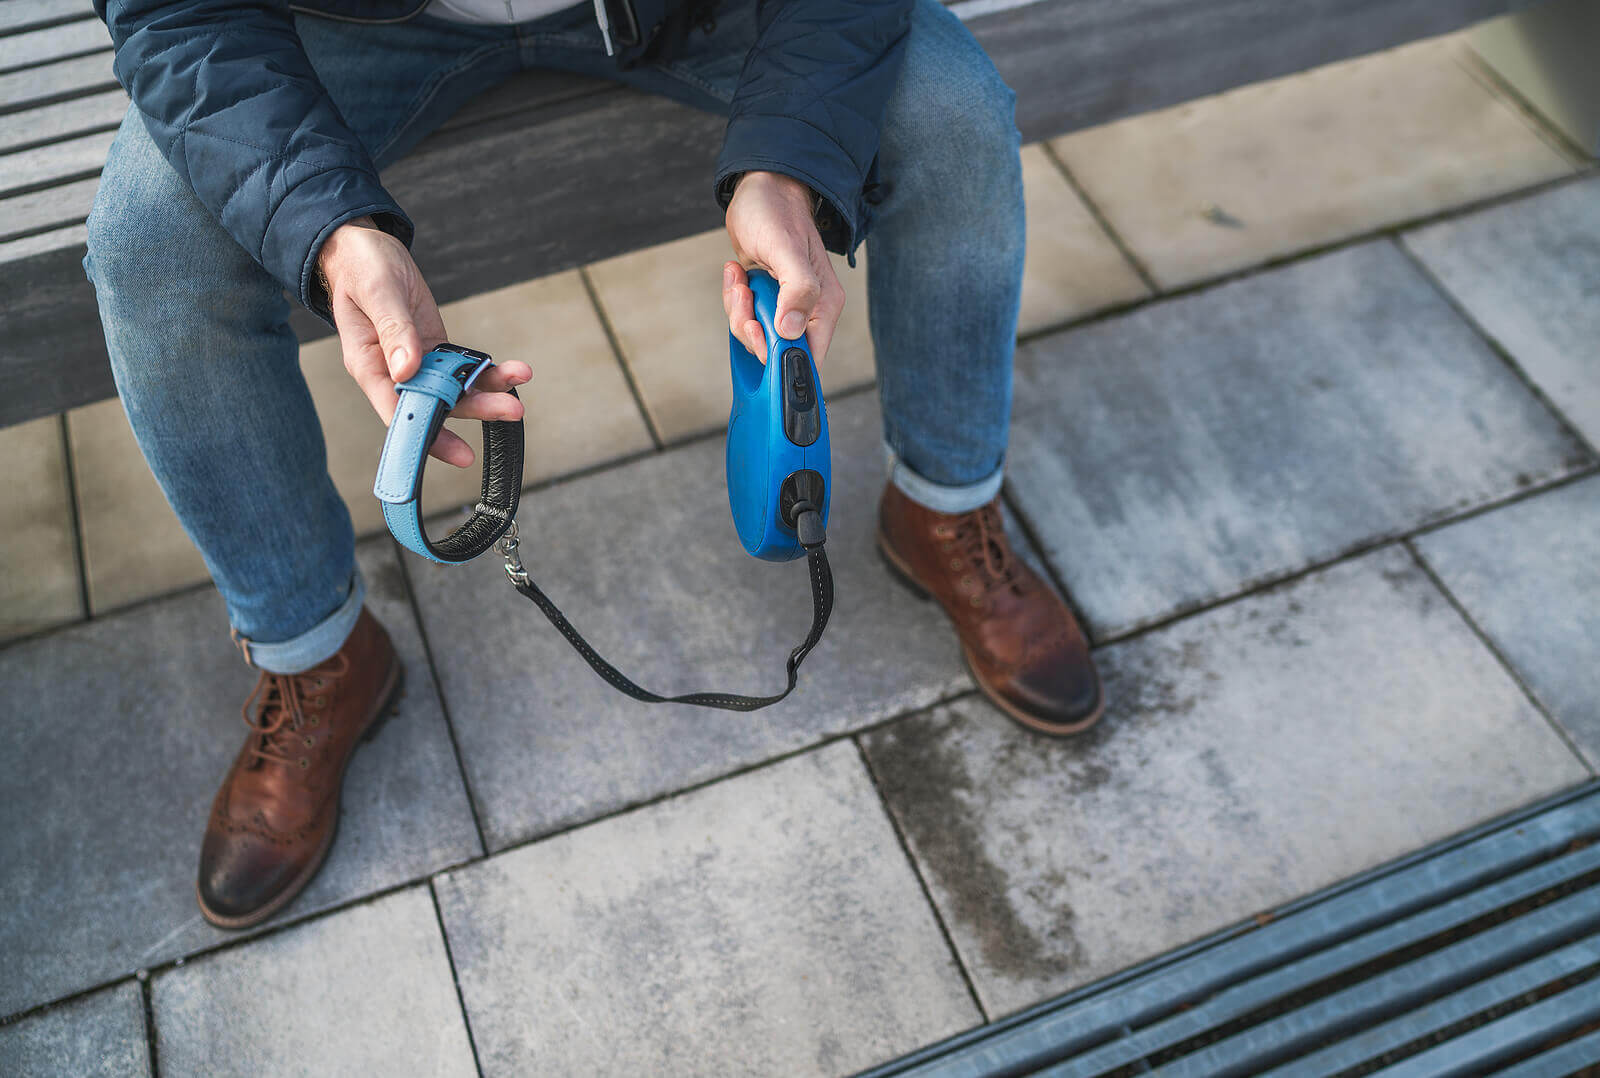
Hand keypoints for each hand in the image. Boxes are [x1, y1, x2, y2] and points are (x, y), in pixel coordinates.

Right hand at [319, 217, 529, 467]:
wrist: (365, 249)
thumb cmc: (361, 268)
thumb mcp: (377, 291)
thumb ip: (393, 329)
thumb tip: (406, 368)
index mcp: (368, 365)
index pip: (398, 413)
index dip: (428, 436)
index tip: (458, 452)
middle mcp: (393, 372)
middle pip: (436, 405)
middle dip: (475, 410)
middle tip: (510, 411)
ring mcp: (417, 362)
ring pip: (455, 388)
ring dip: (488, 391)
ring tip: (519, 381)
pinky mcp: (434, 349)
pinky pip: (462, 368)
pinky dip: (487, 372)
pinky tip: (512, 372)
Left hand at [722, 172, 845, 364]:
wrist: (760, 189)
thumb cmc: (777, 212)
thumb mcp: (786, 250)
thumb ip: (797, 290)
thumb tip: (791, 330)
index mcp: (823, 304)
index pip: (810, 355)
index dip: (782, 357)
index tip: (762, 336)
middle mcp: (806, 309)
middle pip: (777, 351)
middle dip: (753, 328)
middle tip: (747, 297)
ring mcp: (783, 306)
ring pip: (755, 335)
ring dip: (739, 311)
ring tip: (742, 280)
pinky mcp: (764, 299)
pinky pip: (743, 317)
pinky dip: (733, 298)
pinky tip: (738, 272)